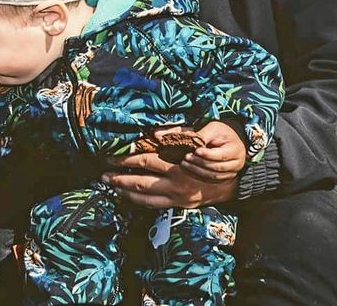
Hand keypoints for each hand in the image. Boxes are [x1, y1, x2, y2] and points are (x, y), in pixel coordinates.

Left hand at [102, 121, 244, 208]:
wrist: (233, 180)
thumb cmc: (216, 153)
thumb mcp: (201, 138)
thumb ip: (179, 135)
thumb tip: (155, 132)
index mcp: (179, 166)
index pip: (146, 161)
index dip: (127, 158)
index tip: (113, 155)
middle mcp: (175, 184)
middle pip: (140, 183)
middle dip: (119, 178)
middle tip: (103, 174)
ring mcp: (177, 197)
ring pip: (144, 198)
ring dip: (125, 192)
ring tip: (111, 186)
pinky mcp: (179, 205)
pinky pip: (154, 205)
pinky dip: (139, 201)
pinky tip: (129, 197)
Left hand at [179, 120, 246, 181]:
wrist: (229, 140)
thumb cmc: (221, 133)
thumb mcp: (214, 129)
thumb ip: (203, 135)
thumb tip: (186, 137)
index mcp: (236, 150)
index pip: (221, 156)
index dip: (207, 154)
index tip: (195, 151)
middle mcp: (236, 164)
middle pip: (216, 168)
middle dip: (199, 163)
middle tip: (186, 157)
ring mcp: (230, 173)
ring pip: (212, 176)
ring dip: (196, 171)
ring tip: (184, 164)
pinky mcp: (223, 178)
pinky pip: (209, 180)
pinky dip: (197, 176)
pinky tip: (187, 169)